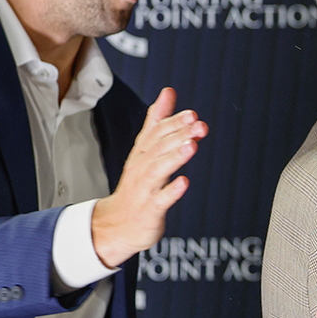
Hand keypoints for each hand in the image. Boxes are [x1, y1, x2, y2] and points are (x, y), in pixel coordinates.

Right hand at [92, 87, 207, 267]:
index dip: (174, 123)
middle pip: (160, 147)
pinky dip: (172, 191)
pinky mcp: (150, 210)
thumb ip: (157, 121)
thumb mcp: (145, 150)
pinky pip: (160, 200)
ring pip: (159, 170)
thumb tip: (168, 92)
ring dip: (175, 156)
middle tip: (199, 124)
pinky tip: (184, 182)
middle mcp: (143, 168)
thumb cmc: (137, 186)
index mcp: (143, 153)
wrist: (117, 225)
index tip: (192, 114)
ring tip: (192, 145)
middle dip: (179, 134)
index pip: (157, 133)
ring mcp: (145, 189)